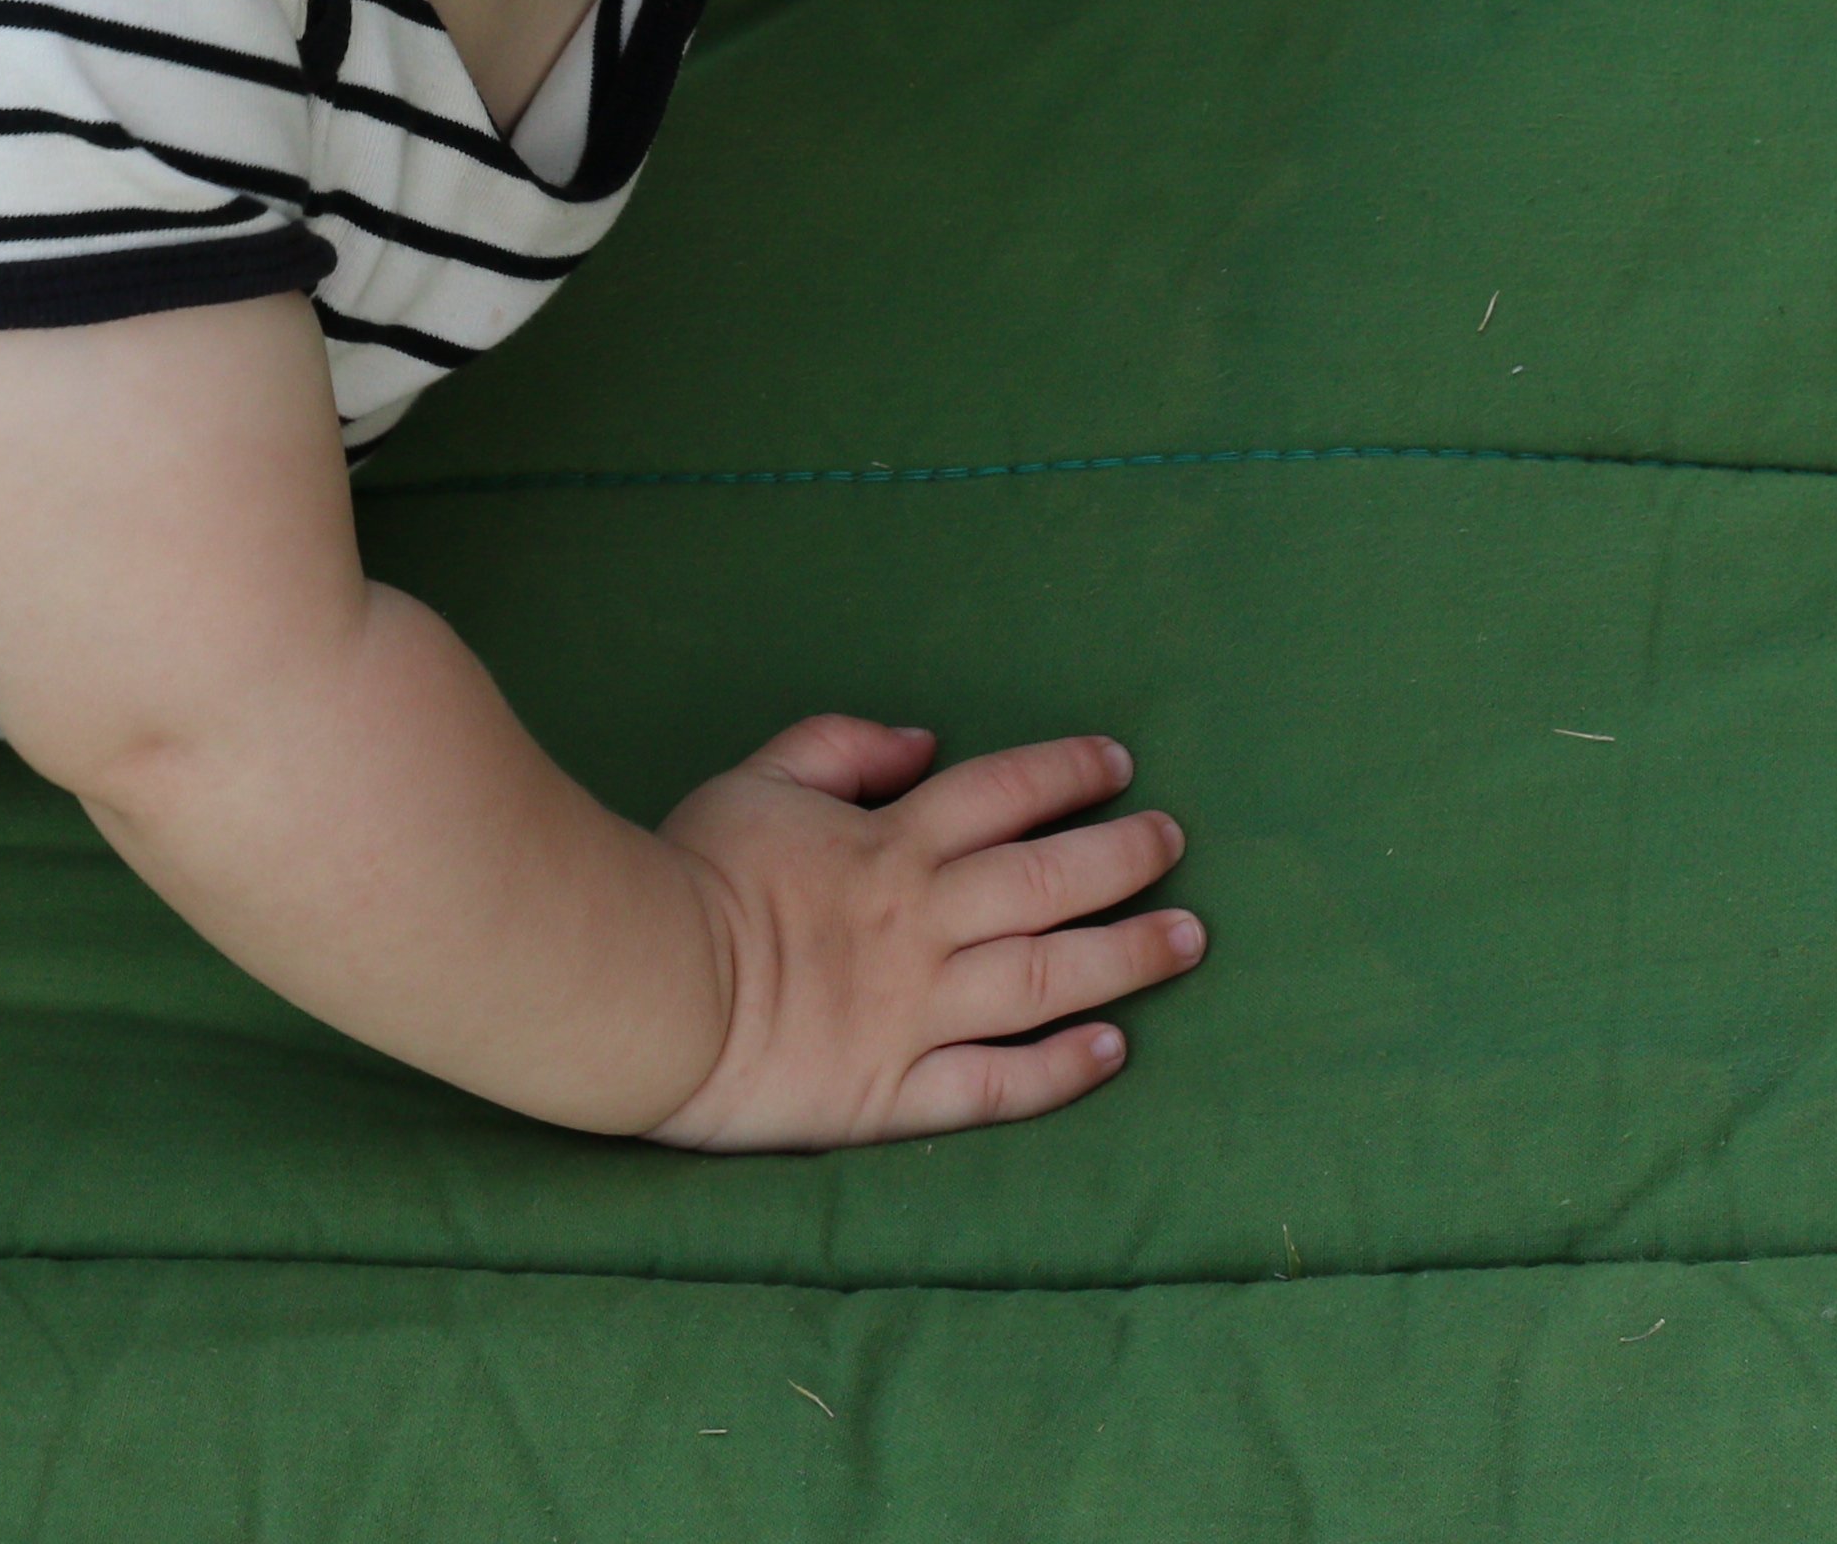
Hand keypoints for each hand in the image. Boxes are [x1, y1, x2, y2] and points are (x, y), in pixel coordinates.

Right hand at [640, 717, 1198, 1148]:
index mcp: (891, 845)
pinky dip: (1061, 1070)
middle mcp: (924, 924)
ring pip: (1049, 978)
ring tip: (1188, 938)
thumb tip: (922, 742)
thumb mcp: (755, 779)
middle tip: (1174, 842)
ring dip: (1128, 955)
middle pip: (1050, 881)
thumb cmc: (690, 872)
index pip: (1004, 794)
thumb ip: (838, 748)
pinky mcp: (899, 1093)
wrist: (649, 985)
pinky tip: (1113, 1052)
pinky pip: (999, 1085)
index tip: (1119, 764)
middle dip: (1124, 855)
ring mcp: (919, 1012)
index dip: (1067, 772)